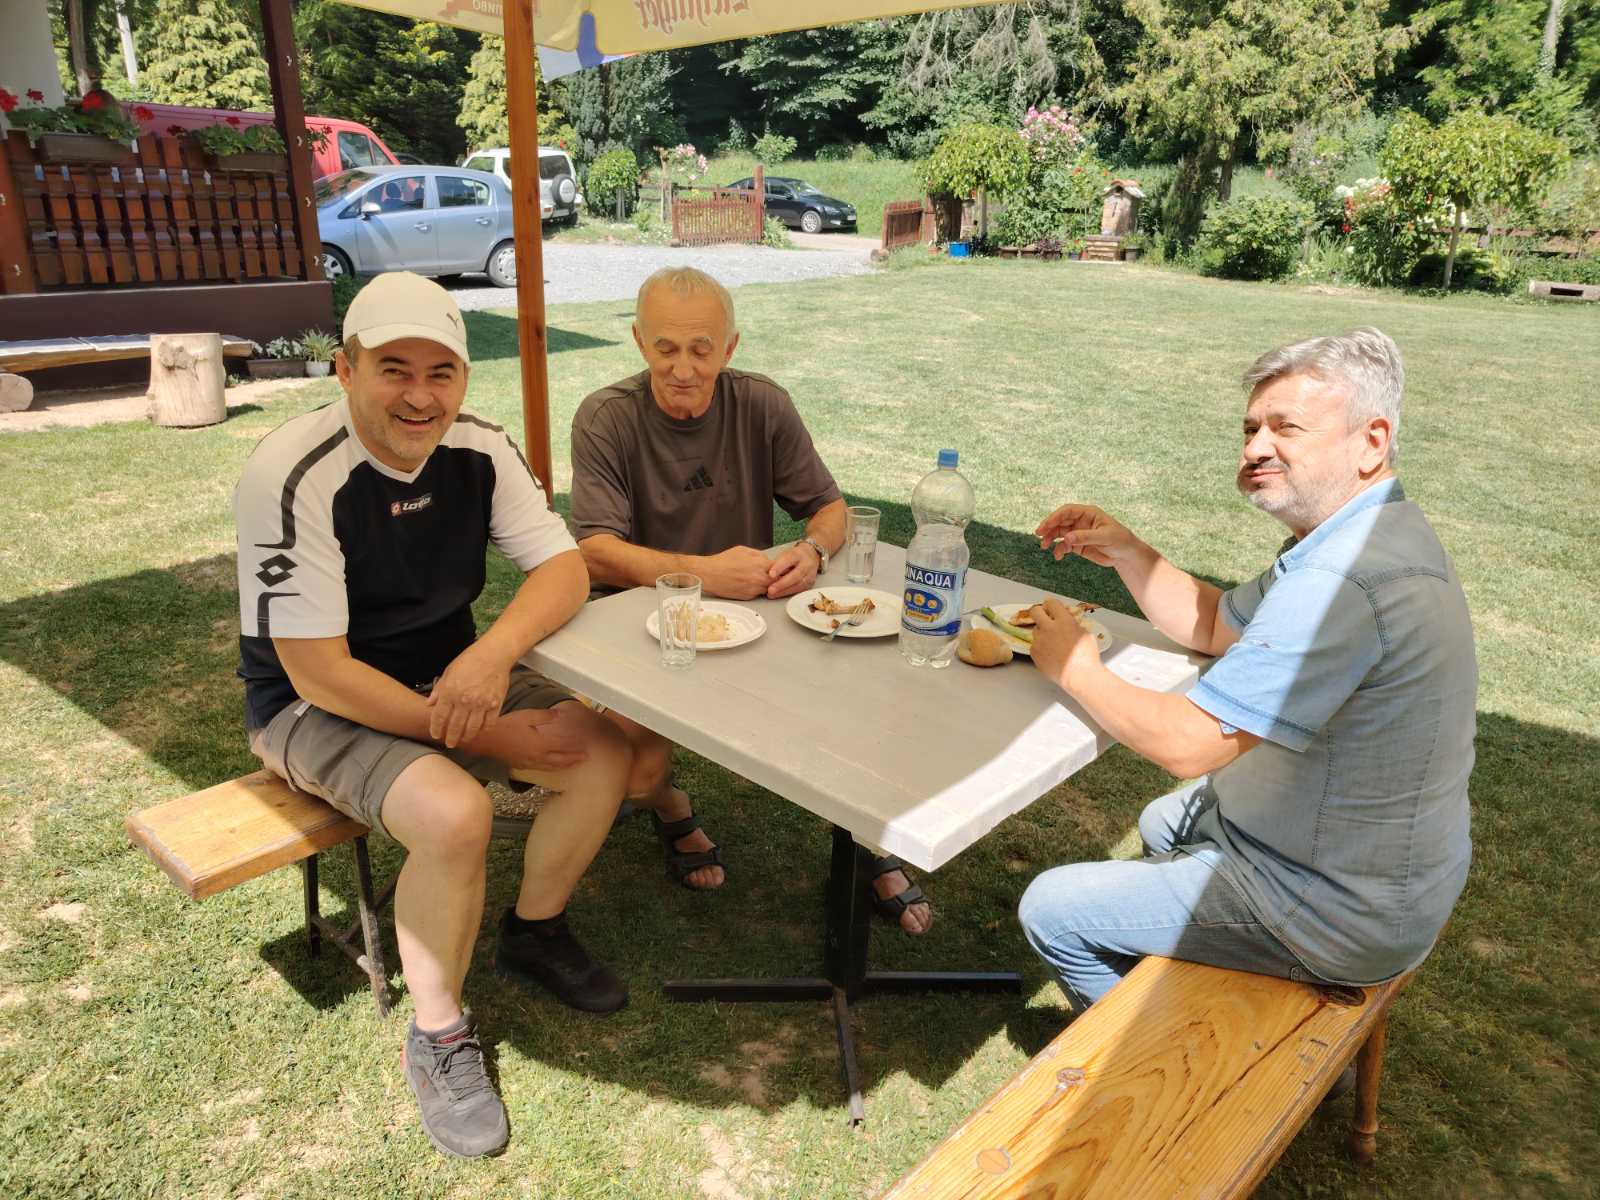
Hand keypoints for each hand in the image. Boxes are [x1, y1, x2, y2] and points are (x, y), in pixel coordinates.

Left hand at [426, 642, 511, 747]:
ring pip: (472, 728)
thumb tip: (429, 704)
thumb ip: (439, 689)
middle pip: (455, 727)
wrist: (494, 654)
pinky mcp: (495, 705)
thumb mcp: (449, 672)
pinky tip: (480, 730)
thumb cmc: (469, 660)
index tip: (436, 734)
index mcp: (450, 692)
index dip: (436, 728)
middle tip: (450, 743)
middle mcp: (464, 701)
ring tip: (464, 739)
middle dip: (451, 738)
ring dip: (466, 736)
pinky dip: (484, 729)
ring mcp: (481, 704)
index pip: (439, 717)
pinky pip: (489, 723)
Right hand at [464, 704, 589, 771]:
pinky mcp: (521, 765)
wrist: (484, 739)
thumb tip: (558, 714)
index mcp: (540, 744)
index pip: (562, 747)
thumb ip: (544, 716)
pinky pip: (541, 768)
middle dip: (573, 760)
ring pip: (551, 767)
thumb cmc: (504, 726)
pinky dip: (551, 767)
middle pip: (560, 761)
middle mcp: (536, 757)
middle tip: (585, 758)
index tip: (585, 745)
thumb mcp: (526, 716)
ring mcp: (528, 763)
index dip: (574, 747)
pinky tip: (552, 765)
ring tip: (574, 763)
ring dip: (564, 765)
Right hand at [696, 545, 774, 599]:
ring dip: (766, 585)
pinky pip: (757, 594)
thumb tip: (768, 561)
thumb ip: (759, 555)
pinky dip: (756, 590)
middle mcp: (759, 578)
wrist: (709, 574)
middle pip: (777, 581)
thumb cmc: (723, 561)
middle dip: (775, 579)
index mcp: (760, 564)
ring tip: (756, 579)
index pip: (780, 569)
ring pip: (768, 589)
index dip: (781, 569)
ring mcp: (754, 589)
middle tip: (771, 576)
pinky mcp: (748, 597)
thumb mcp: (743, 550)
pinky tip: (747, 584)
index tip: (780, 569)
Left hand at [765, 543, 818, 598]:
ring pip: (798, 584)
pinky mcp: (810, 583)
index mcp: (798, 554)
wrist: (811, 556)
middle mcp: (806, 564)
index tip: (770, 574)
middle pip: (795, 575)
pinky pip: (799, 590)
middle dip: (782, 584)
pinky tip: (778, 594)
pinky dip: (787, 593)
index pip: (789, 559)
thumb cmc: (794, 556)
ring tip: (771, 594)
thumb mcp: (785, 554)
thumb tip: (764, 573)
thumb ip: (777, 562)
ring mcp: (810, 575)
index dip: (779, 567)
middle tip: (770, 589)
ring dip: (784, 591)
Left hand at [1029, 599, 1102, 692]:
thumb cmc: (1087, 656)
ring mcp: (1039, 640)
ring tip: (1053, 643)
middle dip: (1039, 612)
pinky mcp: (1034, 652)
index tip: (1052, 608)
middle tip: (1044, 618)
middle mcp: (1048, 628)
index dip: (1051, 605)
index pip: (1051, 603)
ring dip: (1042, 633)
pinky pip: (1035, 645)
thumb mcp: (1085, 634)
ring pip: (1036, 630)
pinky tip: (1050, 654)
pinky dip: (1041, 647)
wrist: (1079, 675)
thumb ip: (1073, 625)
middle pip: (1035, 611)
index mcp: (1063, 620)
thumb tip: (1069, 622)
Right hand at [1035, 504, 1140, 567]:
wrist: (1125, 555)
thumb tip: (1067, 538)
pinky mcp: (1077, 545)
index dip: (1055, 516)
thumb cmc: (1120, 540)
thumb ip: (1085, 537)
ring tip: (1044, 546)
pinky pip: (1064, 545)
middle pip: (1060, 521)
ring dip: (1050, 538)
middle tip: (1039, 534)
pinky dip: (1059, 550)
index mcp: (1088, 513)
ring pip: (1059, 533)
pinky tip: (1058, 556)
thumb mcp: (1104, 537)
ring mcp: (1078, 533)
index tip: (1046, 525)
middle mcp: (1081, 521)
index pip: (1067, 511)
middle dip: (1049, 527)